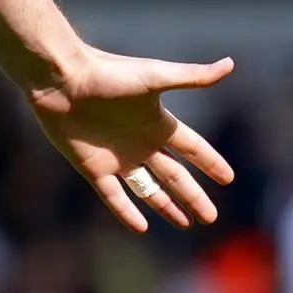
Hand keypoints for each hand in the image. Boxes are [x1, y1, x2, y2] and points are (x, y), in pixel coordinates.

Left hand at [31, 49, 236, 232]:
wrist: (62, 80)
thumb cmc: (109, 74)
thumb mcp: (155, 76)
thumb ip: (192, 77)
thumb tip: (230, 64)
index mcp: (159, 123)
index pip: (193, 148)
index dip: (211, 163)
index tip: (228, 179)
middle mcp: (142, 143)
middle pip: (175, 176)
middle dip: (193, 196)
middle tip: (211, 217)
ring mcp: (118, 158)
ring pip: (148, 189)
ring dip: (167, 206)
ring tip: (185, 224)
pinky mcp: (94, 168)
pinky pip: (114, 197)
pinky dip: (127, 213)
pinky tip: (142, 228)